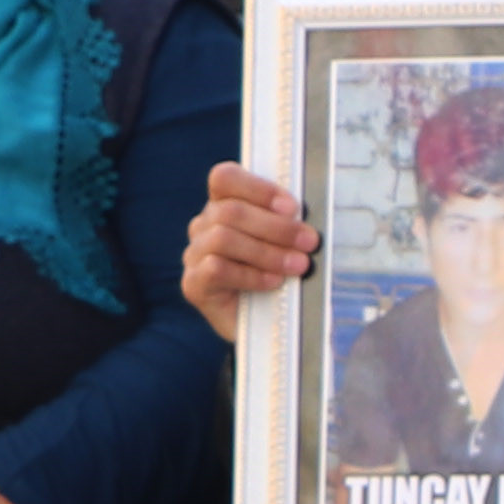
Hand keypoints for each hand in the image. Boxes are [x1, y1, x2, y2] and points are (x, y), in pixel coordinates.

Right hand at [181, 160, 317, 341]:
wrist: (267, 325)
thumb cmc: (281, 274)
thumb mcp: (288, 243)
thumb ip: (290, 222)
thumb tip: (310, 215)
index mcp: (225, 205)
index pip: (224, 178)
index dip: (258, 188)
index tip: (293, 208)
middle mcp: (204, 226)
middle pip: (230, 211)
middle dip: (276, 226)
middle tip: (310, 242)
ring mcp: (194, 254)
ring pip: (222, 238)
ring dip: (267, 251)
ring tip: (298, 265)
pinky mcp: (193, 284)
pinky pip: (216, 268)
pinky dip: (250, 274)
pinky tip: (273, 283)